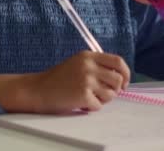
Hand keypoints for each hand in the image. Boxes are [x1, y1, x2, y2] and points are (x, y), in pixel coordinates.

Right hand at [0, 51, 129, 113]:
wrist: (38, 89)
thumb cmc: (58, 78)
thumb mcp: (78, 63)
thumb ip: (97, 66)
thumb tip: (120, 77)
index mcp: (88, 56)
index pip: (117, 61)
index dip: (125, 73)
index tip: (124, 82)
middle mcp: (89, 66)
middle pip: (118, 79)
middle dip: (116, 89)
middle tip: (105, 94)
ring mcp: (86, 80)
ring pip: (111, 94)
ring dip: (103, 99)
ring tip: (90, 97)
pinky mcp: (82, 95)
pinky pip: (98, 105)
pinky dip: (92, 107)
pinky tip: (80, 103)